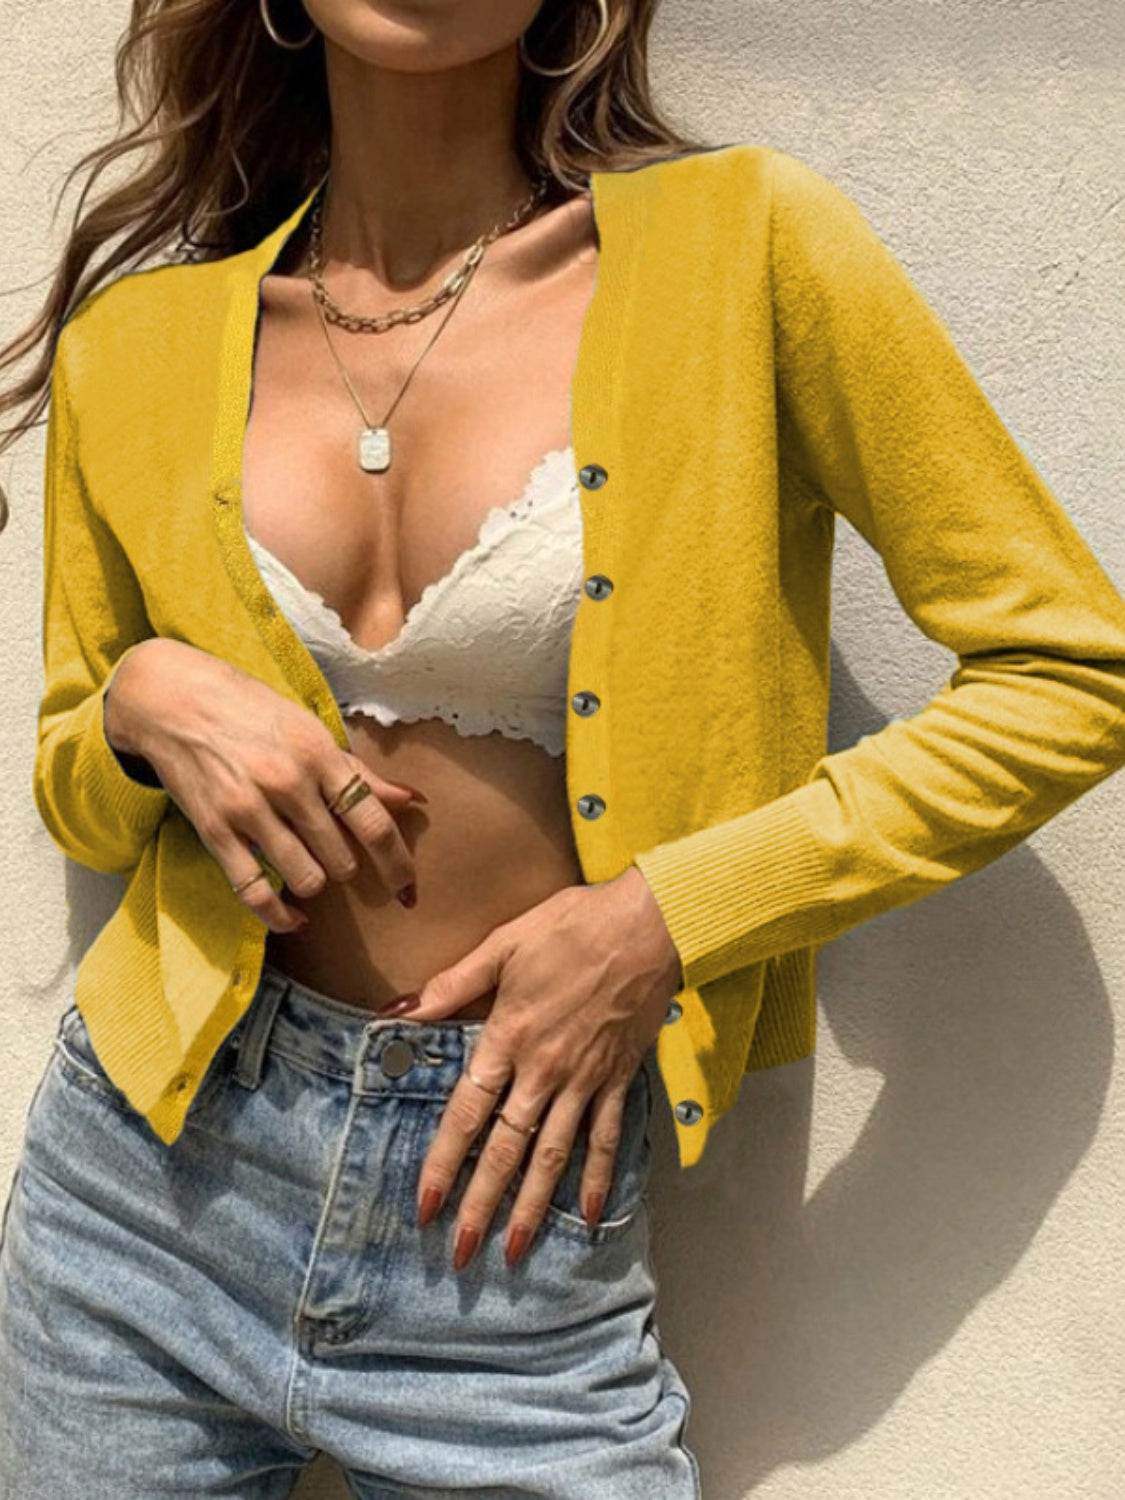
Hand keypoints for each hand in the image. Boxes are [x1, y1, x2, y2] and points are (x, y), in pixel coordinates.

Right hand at [105, 638, 425, 929]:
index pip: (373, 822)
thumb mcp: (310, 729)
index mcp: (319, 755)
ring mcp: (250, 809)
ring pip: (307, 879)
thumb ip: (357, 771)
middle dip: (345, 864)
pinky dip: (279, 914)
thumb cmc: (251, 710)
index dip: (398, 864)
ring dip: (315, 881)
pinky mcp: (215, 831)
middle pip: (342, 858)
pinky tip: (293, 917)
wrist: (175, 699)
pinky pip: (255, 892)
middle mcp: (289, 784)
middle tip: (332, 849)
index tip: (408, 888)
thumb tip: (412, 799)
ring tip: (307, 864)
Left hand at [389, 865, 683, 1269]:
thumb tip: (397, 1012)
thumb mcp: (504, 944)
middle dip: (481, 1204)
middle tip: (461, 1254)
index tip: (426, 1207)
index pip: (468, 1114)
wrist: (649, 925)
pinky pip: (605, 1137)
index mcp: (509, 1038)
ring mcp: (585, 1080)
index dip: (444, 1163)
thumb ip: (453, 984)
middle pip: (507, 1150)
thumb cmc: (572, 927)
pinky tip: (586, 1215)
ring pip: (553, 1156)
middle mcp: (544, 1071)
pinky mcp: (618, 1079)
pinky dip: (596, 1177)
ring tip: (512, 1250)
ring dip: (532, 1207)